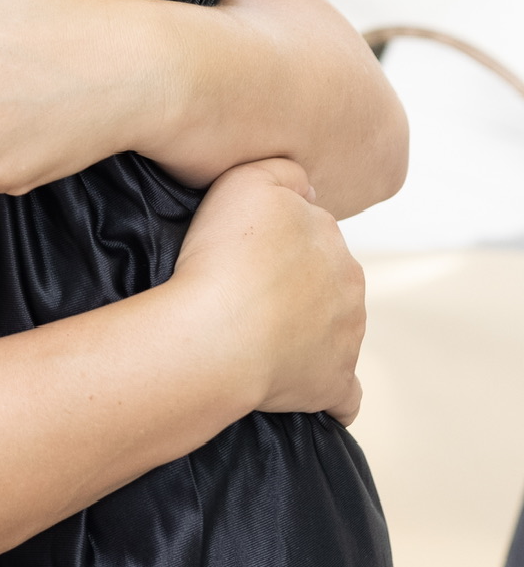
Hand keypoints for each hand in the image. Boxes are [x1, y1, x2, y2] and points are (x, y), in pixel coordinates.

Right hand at [170, 159, 364, 424]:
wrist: (216, 333)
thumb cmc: (225, 255)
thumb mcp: (248, 179)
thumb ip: (285, 171)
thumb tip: (306, 187)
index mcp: (334, 243)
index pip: (314, 236)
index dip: (279, 242)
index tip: (245, 252)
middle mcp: (350, 290)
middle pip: (329, 284)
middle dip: (301, 288)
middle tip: (248, 293)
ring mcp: (347, 342)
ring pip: (335, 332)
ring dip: (310, 334)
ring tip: (257, 336)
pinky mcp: (334, 386)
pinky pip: (342, 395)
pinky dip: (327, 392)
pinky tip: (303, 389)